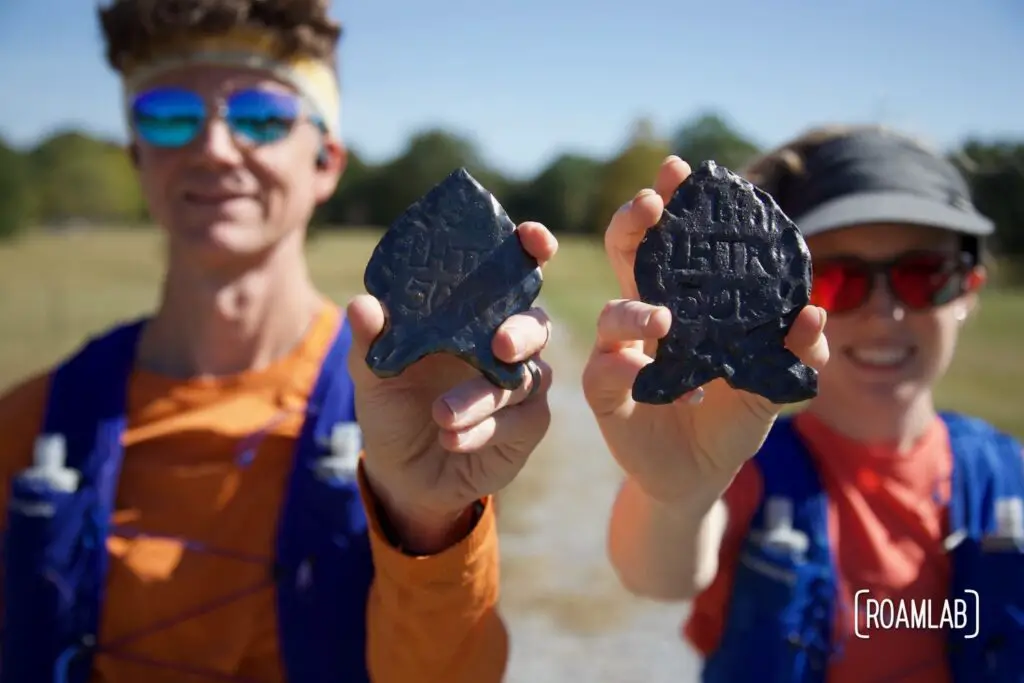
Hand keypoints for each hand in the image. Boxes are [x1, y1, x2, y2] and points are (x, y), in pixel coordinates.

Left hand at [347, 222, 556, 551]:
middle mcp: (505, 341)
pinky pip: (519, 420)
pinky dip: (484, 429)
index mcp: (473, 313)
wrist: (402, 471)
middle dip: (522, 330)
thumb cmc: (393, 404)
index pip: (514, 271)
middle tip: (498, 344)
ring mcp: (521, 383)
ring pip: (523, 378)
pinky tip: (452, 439)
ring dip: (481, 397)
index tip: (532, 238)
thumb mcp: (372, 369)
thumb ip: (370, 338)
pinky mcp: (528, 424)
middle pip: (535, 322)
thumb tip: (365, 306)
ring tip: (441, 416)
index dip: (531, 249)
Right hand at [582, 156, 829, 505]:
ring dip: (632, 308)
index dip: (674, 205)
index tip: (681, 170)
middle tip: (651, 202)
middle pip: (629, 256)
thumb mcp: (772, 386)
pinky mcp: (608, 395)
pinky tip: (639, 371)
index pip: (675, 242)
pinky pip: (602, 374)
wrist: (700, 475)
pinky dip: (618, 368)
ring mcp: (623, 354)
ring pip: (612, 314)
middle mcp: (648, 317)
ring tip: (663, 320)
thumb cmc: (732, 418)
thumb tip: (812, 313)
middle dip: (634, 223)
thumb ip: (793, 352)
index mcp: (686, 301)